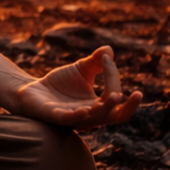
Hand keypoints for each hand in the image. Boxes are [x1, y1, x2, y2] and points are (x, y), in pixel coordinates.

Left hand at [14, 46, 141, 128]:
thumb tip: (109, 49)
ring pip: (95, 119)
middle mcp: (90, 116)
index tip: (107, 58)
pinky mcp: (55, 117)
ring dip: (106, 108)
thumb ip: (95, 62)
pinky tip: (85, 109)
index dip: (114, 76)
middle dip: (128, 107)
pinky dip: (77, 116)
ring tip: (116, 96)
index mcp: (98, 106)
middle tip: (138, 95)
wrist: (32, 91)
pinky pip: (68, 120)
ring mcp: (73, 118)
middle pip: (115, 116)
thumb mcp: (80, 70)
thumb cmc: (59, 84)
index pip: (115, 95)